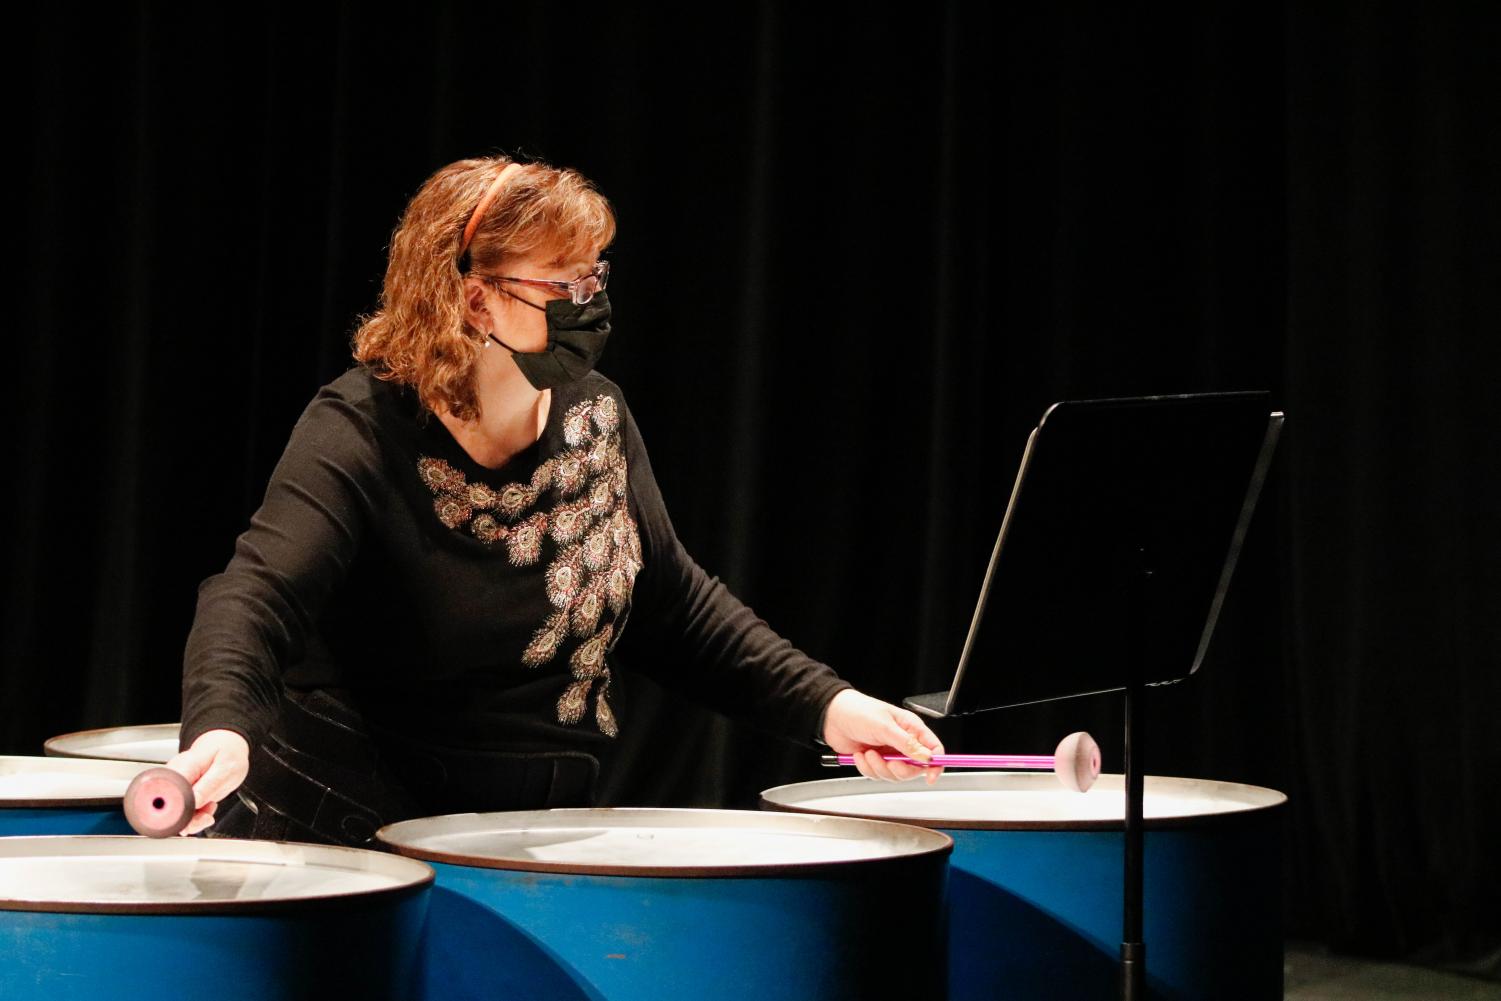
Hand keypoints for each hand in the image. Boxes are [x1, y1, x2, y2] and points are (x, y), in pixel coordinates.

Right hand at [164, 729, 249, 835]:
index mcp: (182, 767)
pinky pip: (184, 812)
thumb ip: (210, 785)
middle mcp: (175, 778)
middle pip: (167, 807)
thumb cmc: (227, 750)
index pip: (167, 793)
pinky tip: (207, 808)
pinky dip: (197, 816)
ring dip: (194, 819)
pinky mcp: (182, 794)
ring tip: (209, 811)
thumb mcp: (225, 767)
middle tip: (205, 816)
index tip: (189, 817)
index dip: (174, 810)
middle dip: (186, 819)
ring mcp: (176, 787)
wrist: (227, 743)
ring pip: (175, 814)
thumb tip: (195, 803)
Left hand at [821, 689, 944, 783]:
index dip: (936, 763)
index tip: (931, 776)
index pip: (933, 748)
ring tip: (869, 754)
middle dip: (900, 769)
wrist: (831, 716)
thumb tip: (926, 756)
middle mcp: (902, 742)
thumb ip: (906, 743)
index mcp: (911, 728)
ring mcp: (888, 752)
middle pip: (914, 768)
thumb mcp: (884, 726)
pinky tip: (860, 755)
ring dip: (880, 768)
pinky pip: (877, 774)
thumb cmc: (858, 711)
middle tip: (889, 763)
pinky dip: (867, 768)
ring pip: (895, 774)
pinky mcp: (875, 760)